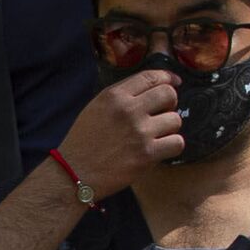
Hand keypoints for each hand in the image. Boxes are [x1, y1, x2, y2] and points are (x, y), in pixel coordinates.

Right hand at [56, 70, 184, 198]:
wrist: (73, 172)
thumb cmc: (82, 141)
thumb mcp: (95, 108)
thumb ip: (120, 97)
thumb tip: (150, 90)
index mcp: (114, 96)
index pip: (150, 77)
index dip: (168, 78)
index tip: (175, 82)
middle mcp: (128, 110)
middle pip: (168, 95)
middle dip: (170, 103)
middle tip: (160, 114)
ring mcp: (139, 132)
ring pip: (175, 120)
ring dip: (168, 128)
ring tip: (155, 136)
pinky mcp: (147, 154)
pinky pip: (176, 143)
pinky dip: (170, 146)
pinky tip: (158, 149)